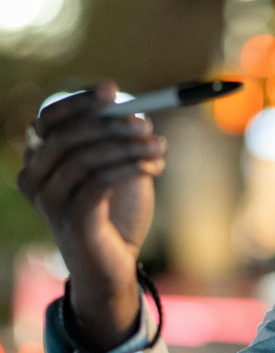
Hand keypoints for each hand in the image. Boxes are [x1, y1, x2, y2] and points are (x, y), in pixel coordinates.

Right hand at [17, 81, 166, 349]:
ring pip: (86, 158)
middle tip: (146, 123)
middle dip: (111, 124)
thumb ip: (121, 138)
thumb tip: (138, 113)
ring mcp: (49, 201)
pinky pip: (99, 181)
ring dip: (129, 147)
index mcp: (42, 159)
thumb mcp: (120, 164)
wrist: (117, 262)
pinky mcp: (72, 220)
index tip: (112, 90)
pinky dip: (131, 168)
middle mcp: (35, 178)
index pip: (48, 118)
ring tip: (160, 149)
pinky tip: (155, 168)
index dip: (79, 102)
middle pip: (66, 135)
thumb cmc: (116, 209)